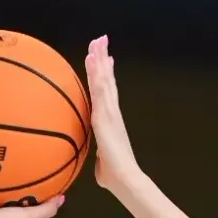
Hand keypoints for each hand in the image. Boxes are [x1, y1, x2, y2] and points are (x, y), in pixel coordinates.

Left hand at [85, 35, 139, 192]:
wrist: (124, 178)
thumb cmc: (114, 175)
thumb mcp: (101, 162)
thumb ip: (99, 157)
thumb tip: (99, 163)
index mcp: (110, 120)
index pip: (107, 93)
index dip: (106, 75)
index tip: (106, 59)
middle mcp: (112, 112)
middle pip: (107, 80)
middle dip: (104, 59)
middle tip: (101, 40)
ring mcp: (109, 112)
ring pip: (104, 80)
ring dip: (100, 59)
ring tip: (97, 41)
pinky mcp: (105, 116)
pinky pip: (100, 90)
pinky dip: (96, 73)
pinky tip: (93, 59)